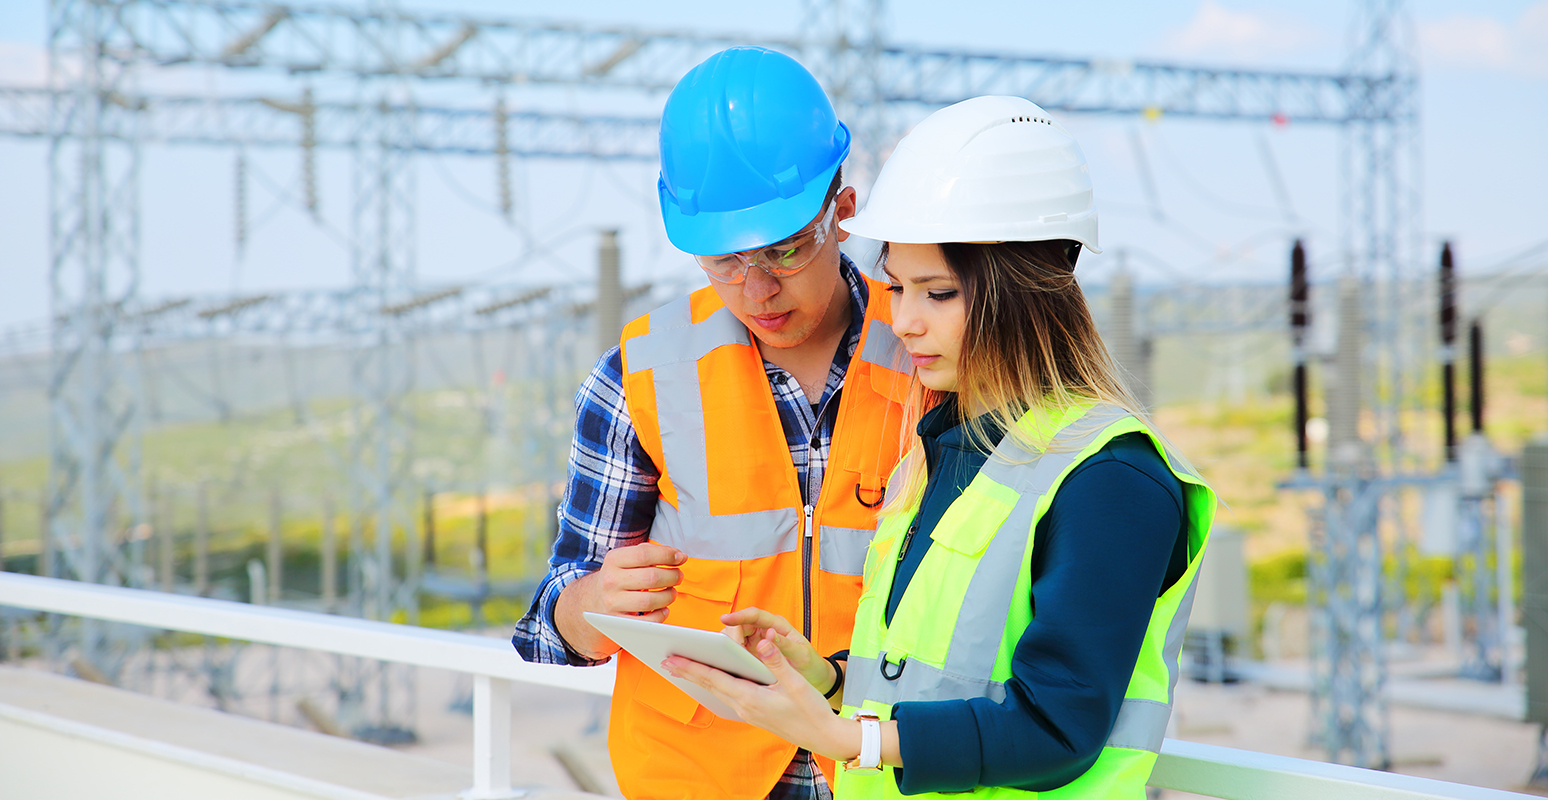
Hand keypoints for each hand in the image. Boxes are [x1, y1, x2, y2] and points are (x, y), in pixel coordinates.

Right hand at [554, 542, 685, 658]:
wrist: (591, 602)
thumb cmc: (618, 578)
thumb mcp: (625, 560)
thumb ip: (648, 553)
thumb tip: (678, 555)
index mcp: (613, 560)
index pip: (645, 554)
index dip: (667, 555)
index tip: (681, 558)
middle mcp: (610, 580)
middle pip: (651, 577)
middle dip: (672, 576)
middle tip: (678, 576)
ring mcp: (612, 603)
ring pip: (650, 600)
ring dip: (668, 596)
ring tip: (672, 592)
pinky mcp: (617, 622)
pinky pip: (646, 621)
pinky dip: (660, 615)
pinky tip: (663, 608)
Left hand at [663, 630, 857, 761]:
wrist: (822, 736)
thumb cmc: (811, 710)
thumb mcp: (796, 683)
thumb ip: (777, 660)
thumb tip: (762, 640)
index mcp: (751, 697)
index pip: (715, 678)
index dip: (692, 667)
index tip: (672, 659)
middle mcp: (744, 706)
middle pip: (710, 685)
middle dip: (687, 672)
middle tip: (665, 660)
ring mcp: (747, 711)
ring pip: (717, 691)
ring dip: (698, 678)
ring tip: (680, 667)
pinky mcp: (753, 712)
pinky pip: (727, 695)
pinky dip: (714, 684)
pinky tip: (710, 678)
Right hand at [719, 607, 832, 694]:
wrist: (814, 677)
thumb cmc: (810, 663)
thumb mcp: (801, 655)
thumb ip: (785, 645)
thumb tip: (769, 635)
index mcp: (777, 625)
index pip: (755, 615)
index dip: (739, 616)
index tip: (725, 619)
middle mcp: (765, 630)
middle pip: (740, 625)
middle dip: (730, 635)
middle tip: (727, 651)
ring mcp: (757, 642)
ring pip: (735, 637)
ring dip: (727, 646)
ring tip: (723, 659)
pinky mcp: (752, 654)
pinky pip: (736, 651)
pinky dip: (729, 656)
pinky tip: (724, 664)